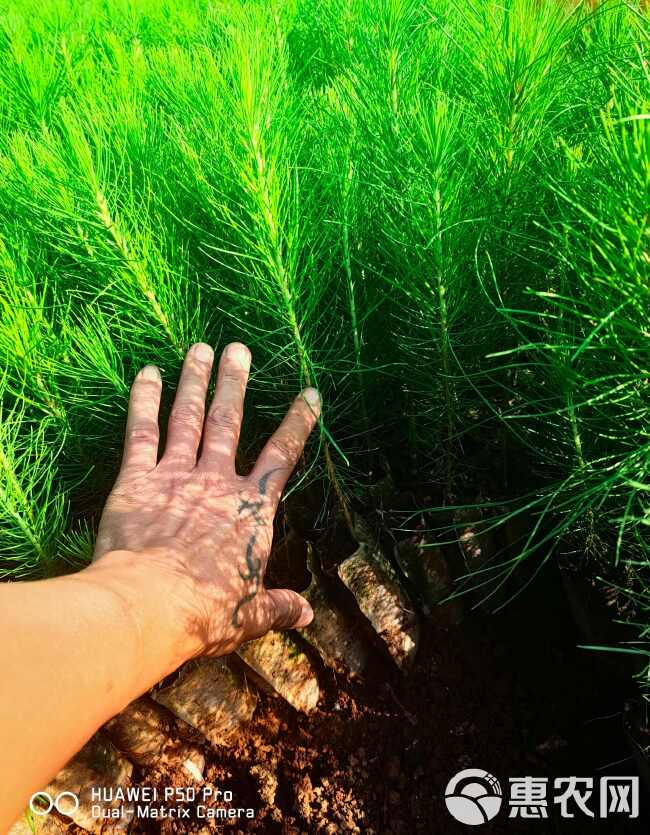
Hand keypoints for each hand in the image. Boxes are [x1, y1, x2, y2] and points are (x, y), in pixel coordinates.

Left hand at [92, 342, 318, 663]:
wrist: (150, 606)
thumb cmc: (206, 611)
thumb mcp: (251, 613)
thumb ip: (280, 606)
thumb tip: (308, 616)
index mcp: (251, 509)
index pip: (281, 457)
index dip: (297, 423)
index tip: (309, 393)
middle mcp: (216, 482)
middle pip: (228, 422)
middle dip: (234, 383)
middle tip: (238, 349)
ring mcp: (176, 475)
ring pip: (189, 418)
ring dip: (195, 382)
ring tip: (200, 348)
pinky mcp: (136, 480)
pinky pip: (141, 433)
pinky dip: (144, 401)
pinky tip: (147, 373)